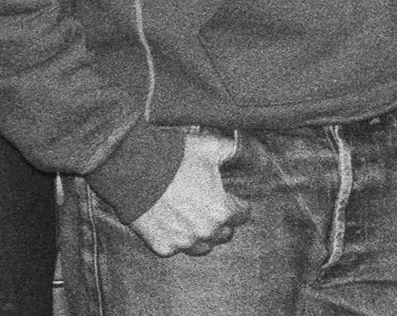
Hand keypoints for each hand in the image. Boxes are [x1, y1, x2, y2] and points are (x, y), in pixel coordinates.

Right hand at [129, 130, 246, 256]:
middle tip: (210, 205)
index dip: (237, 203)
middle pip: (224, 233)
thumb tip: (261, 156)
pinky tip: (172, 222)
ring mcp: (183, 243)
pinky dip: (177, 238)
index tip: (231, 197)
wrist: (135, 170)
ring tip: (194, 217)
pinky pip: (177, 248)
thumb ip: (239, 152)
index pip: (242, 215)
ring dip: (202, 234)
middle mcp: (205, 232)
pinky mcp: (163, 247)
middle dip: (221, 220)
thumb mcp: (211, 147)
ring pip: (203, 247)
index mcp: (221, 212)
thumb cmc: (175, 158)